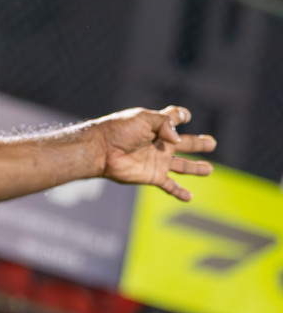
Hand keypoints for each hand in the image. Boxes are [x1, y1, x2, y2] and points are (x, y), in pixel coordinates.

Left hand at [97, 105, 216, 200]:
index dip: (181, 115)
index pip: (174, 118)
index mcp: (158, 127)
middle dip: (199, 143)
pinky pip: (169, 186)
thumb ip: (164, 123)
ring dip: (196, 168)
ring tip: (209, 169)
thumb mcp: (143, 118)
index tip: (185, 116)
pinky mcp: (153, 176)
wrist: (101, 150)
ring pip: (182, 166)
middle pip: (186, 143)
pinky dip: (179, 192)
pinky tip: (189, 197)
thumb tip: (178, 140)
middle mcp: (160, 144)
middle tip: (212, 142)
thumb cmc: (119, 130)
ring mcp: (158, 161)